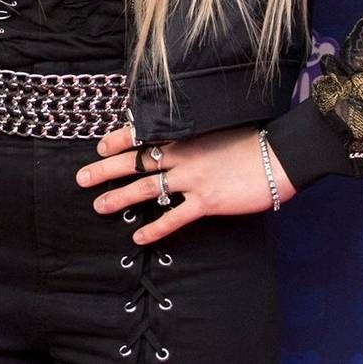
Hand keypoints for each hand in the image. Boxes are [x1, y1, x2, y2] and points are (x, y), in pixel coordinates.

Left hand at [76, 125, 296, 244]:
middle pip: (135, 162)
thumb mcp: (219, 126)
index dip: (117, 141)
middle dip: (105, 170)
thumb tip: (180, 136)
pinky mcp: (206, 202)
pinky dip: (154, 228)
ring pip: (146, 189)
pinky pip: (174, 217)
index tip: (99, 148)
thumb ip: (196, 133)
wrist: (280, 155)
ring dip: (120, 198)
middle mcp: (183, 155)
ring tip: (99, 206)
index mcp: (185, 134)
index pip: (142, 135)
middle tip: (81, 178)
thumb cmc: (254, 139)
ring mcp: (193, 179)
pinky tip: (138, 236)